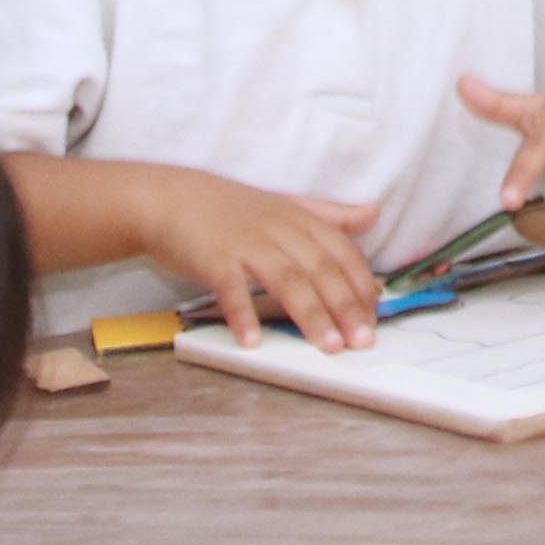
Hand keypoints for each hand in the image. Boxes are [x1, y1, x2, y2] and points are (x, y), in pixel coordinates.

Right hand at [154, 174, 387, 350]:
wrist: (168, 198)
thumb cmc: (229, 208)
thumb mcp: (285, 204)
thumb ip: (330, 214)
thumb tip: (373, 212)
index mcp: (299, 219)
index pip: (342, 253)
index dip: (362, 285)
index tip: (375, 317)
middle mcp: (278, 229)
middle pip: (320, 269)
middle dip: (346, 306)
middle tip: (363, 341)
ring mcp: (246, 244)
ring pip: (286, 280)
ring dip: (310, 314)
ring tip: (328, 346)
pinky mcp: (213, 259)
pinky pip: (231, 289)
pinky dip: (243, 314)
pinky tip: (253, 341)